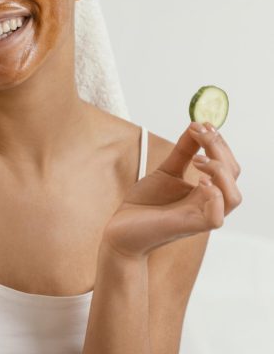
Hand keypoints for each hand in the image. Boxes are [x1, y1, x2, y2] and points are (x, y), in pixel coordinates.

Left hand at [103, 122, 241, 258]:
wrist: (120, 229)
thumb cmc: (144, 205)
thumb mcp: (165, 171)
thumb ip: (183, 152)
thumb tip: (196, 125)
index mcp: (206, 190)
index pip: (228, 165)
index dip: (219, 143)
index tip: (204, 124)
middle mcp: (208, 203)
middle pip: (233, 175)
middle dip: (219, 149)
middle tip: (200, 132)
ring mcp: (200, 216)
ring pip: (233, 197)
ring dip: (221, 172)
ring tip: (198, 160)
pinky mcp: (189, 228)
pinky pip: (216, 218)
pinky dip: (214, 198)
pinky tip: (200, 182)